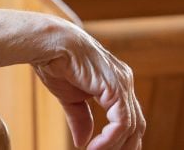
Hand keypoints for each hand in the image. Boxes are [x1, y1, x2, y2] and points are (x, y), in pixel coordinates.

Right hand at [34, 23, 144, 149]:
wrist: (47, 44)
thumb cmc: (56, 62)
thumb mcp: (70, 97)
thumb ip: (81, 118)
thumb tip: (82, 141)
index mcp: (116, 82)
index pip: (128, 118)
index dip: (121, 140)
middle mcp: (124, 82)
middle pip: (136, 125)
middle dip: (124, 146)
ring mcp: (123, 84)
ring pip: (131, 127)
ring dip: (114, 146)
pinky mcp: (115, 88)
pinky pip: (121, 122)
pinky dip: (110, 139)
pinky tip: (94, 148)